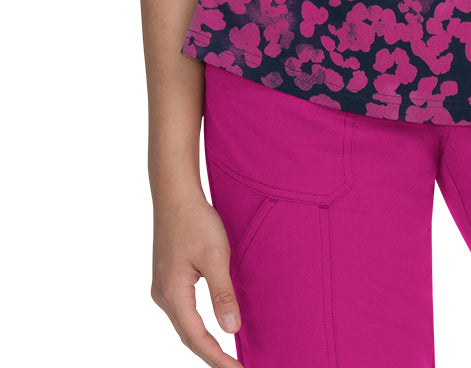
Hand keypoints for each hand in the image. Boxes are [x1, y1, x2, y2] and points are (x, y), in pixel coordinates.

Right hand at [150, 186, 243, 367]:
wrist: (175, 193)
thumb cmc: (195, 221)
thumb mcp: (215, 257)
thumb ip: (222, 295)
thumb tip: (231, 330)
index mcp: (173, 294)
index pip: (196, 339)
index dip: (217, 358)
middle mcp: (163, 295)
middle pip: (188, 336)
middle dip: (211, 354)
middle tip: (234, 367)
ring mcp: (163, 286)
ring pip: (184, 324)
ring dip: (204, 340)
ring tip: (226, 354)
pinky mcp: (167, 277)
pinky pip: (183, 310)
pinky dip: (197, 324)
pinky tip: (211, 325)